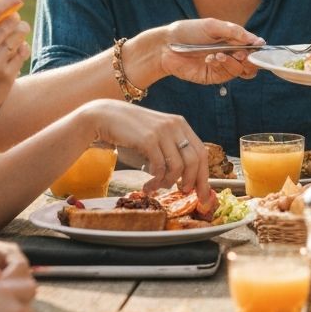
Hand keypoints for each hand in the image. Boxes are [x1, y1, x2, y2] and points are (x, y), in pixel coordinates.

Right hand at [0, 0, 29, 121]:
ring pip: (20, 35)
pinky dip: (23, 48)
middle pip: (10, 22)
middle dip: (17, 20)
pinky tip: (18, 51)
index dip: (8, 0)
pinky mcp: (8, 73)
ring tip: (18, 36)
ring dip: (22, 32)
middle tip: (17, 23)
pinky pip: (23, 51)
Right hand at [79, 100, 211, 207]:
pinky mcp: (148, 139)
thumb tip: (186, 179)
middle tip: (183, 192)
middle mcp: (175, 126)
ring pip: (178, 166)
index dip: (204, 175)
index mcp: (181, 124)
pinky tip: (147, 184)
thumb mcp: (157, 137)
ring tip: (156, 187)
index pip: (201, 152)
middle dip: (192, 181)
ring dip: (168, 182)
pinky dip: (156, 180)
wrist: (106, 117)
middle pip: (195, 160)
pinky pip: (159, 167)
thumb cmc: (131, 132)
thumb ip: (171, 151)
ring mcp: (162, 132)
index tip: (203, 194)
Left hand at [158, 18, 263, 84]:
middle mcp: (230, 55)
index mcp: (233, 41)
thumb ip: (236, 32)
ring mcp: (222, 67)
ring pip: (240, 71)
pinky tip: (211, 58)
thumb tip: (258, 41)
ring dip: (233, 62)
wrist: (166, 44)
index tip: (258, 48)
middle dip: (250, 60)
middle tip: (242, 54)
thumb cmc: (189, 31)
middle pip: (251, 64)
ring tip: (220, 54)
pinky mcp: (212, 77)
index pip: (253, 49)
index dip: (258, 50)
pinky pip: (225, 75)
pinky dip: (221, 66)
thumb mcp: (213, 26)